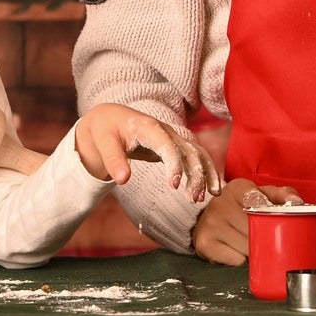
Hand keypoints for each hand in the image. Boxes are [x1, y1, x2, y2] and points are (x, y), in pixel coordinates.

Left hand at [73, 105, 223, 201]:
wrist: (109, 118)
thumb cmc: (105, 130)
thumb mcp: (103, 143)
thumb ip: (113, 160)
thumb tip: (123, 180)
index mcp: (147, 127)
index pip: (167, 144)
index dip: (174, 163)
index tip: (174, 185)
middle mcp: (165, 130)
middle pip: (188, 150)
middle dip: (196, 173)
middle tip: (194, 198)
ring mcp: (173, 137)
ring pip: (197, 153)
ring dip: (206, 173)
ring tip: (208, 196)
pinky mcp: (175, 145)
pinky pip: (196, 157)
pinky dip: (207, 171)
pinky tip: (212, 189)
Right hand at [190, 179, 302, 265]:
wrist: (209, 219)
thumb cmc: (241, 207)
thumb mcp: (261, 195)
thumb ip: (280, 195)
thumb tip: (296, 201)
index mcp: (236, 188)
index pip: (255, 199)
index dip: (268, 212)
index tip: (275, 220)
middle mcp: (220, 204)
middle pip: (254, 228)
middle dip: (265, 236)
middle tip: (268, 236)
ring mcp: (210, 224)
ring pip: (247, 246)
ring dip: (255, 250)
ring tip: (251, 242)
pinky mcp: (204, 243)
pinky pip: (235, 260)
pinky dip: (241, 259)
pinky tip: (237, 249)